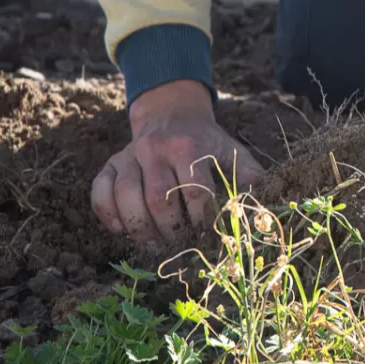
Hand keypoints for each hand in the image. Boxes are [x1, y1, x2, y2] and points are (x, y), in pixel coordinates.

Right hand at [91, 80, 264, 247]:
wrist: (173, 115)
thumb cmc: (207, 143)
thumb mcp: (232, 151)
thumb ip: (249, 177)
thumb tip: (264, 210)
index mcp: (189, 146)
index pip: (194, 191)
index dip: (201, 220)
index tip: (208, 238)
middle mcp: (155, 149)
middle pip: (158, 198)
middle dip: (170, 230)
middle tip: (179, 248)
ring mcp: (129, 155)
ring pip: (126, 197)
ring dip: (139, 228)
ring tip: (154, 247)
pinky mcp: (111, 163)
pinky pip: (100, 192)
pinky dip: (107, 215)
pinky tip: (122, 231)